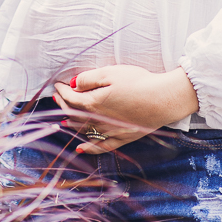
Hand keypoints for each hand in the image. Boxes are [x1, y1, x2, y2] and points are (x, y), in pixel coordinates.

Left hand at [53, 66, 198, 153]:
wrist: (163, 99)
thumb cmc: (138, 83)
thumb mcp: (110, 73)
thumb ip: (88, 79)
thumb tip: (73, 84)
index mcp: (93, 103)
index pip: (71, 98)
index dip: (62, 91)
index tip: (58, 84)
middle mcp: (98, 120)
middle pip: (74, 115)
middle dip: (63, 105)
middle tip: (57, 97)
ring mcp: (110, 131)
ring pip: (84, 130)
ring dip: (71, 124)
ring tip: (63, 119)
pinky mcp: (123, 137)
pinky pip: (102, 146)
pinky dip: (89, 147)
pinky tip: (81, 148)